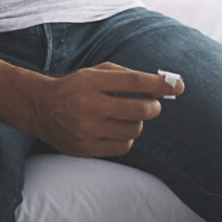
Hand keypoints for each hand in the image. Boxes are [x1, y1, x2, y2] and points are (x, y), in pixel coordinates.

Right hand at [28, 62, 182, 157]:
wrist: (42, 108)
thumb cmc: (78, 86)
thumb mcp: (98, 72)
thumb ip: (127, 77)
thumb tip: (160, 87)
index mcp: (93, 81)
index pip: (134, 82)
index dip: (159, 84)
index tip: (178, 85)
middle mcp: (90, 105)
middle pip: (139, 109)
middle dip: (153, 106)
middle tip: (153, 104)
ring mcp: (88, 130)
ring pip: (134, 130)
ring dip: (138, 122)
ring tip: (128, 116)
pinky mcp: (86, 149)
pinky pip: (123, 147)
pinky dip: (127, 138)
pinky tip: (117, 129)